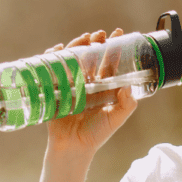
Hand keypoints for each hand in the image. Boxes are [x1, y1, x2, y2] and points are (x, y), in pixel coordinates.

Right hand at [44, 28, 137, 156]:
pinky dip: (53, 57)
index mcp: (102, 87)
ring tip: (84, 38)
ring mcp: (70, 84)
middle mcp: (87, 83)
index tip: (119, 34)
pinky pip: (52, 68)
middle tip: (100, 34)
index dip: (114, 48)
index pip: (109, 63)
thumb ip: (126, 104)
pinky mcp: (54, 89)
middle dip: (95, 42)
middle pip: (90, 56)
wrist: (73, 148)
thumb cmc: (96, 134)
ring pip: (73, 58)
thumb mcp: (115, 118)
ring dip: (77, 45)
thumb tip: (129, 87)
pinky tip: (58, 49)